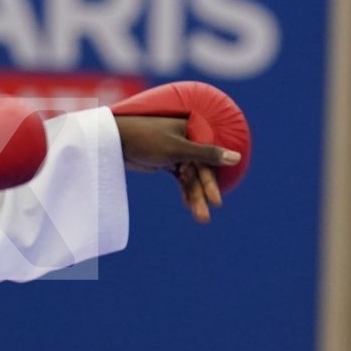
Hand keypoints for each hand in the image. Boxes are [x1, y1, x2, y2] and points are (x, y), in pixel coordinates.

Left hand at [114, 115, 241, 223]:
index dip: (211, 183)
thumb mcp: (178, 148)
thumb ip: (207, 154)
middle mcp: (188, 141)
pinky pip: (181, 179)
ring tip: (200, 218)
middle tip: (205, 217)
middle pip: (200, 172)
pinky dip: (184, 191)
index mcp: (194, 132)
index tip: (217, 203)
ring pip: (190, 178)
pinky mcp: (167, 161)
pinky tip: (187, 206)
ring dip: (194, 197)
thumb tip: (236, 157)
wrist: (114, 141)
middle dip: (201, 195)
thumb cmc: (146, 139)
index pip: (208, 160)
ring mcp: (177, 152)